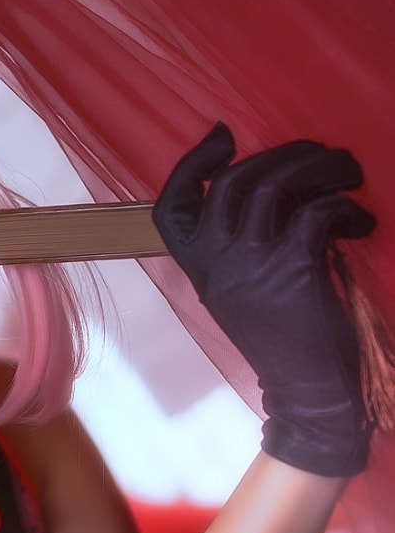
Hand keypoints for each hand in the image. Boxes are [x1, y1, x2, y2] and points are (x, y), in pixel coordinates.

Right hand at [153, 125, 374, 477]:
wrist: (309, 395)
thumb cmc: (284, 339)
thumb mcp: (242, 291)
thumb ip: (239, 246)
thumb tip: (268, 184)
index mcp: (199, 269)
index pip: (172, 206)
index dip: (192, 164)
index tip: (224, 137)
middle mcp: (217, 264)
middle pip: (236, 179)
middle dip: (285, 153)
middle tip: (322, 156)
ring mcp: (252, 266)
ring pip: (277, 185)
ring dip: (324, 168)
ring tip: (350, 175)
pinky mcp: (293, 270)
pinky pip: (318, 213)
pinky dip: (347, 210)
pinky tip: (361, 225)